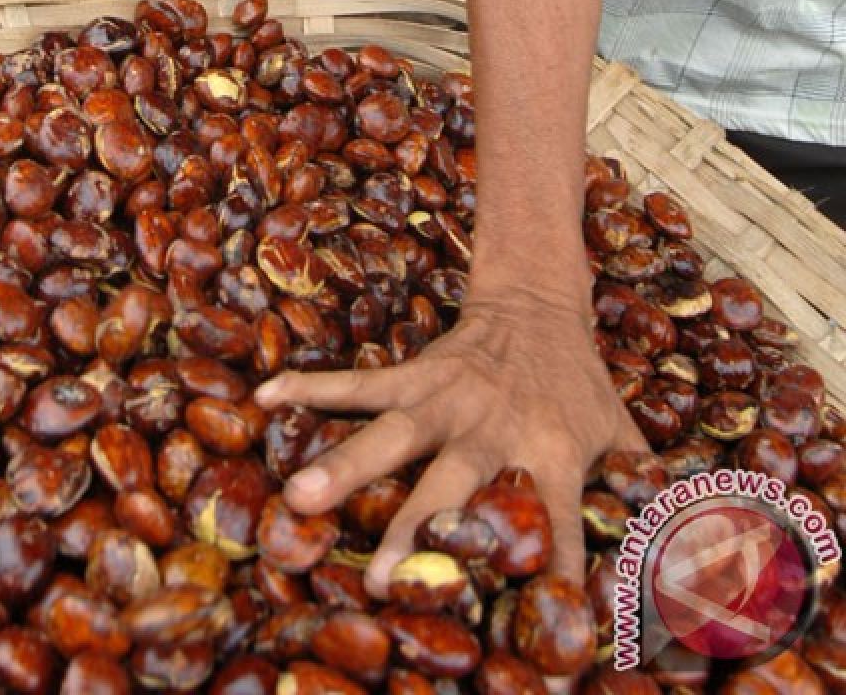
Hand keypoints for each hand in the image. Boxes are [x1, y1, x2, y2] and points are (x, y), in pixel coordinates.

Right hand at [254, 286, 648, 596]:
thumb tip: (676, 561)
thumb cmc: (578, 386)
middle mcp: (493, 431)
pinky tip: (266, 397)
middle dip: (414, 535)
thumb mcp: (622, 436)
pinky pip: (357, 383)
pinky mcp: (414, 374)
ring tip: (299, 497)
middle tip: (377, 582)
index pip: (551, 526)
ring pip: (390, 436)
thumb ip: (639, 494)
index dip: (547, 576)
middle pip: (451, 488)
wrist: (538, 309)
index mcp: (550, 453)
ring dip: (345, 466)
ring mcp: (446, 400)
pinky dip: (313, 389)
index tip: (535, 634)